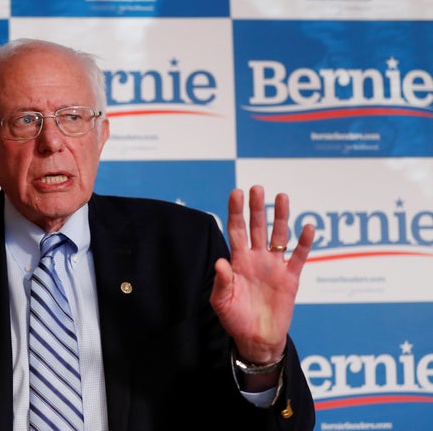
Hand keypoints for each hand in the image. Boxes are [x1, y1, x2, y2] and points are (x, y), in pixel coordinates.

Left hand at [210, 185, 314, 364]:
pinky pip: (299, 257)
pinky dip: (304, 242)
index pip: (236, 231)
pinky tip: (308, 227)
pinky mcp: (290, 278)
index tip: (236, 193)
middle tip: (257, 188)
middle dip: (256, 208)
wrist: (257, 339)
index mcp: (238, 261)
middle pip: (257, 228)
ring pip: (279, 236)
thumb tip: (220, 262)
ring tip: (281, 197)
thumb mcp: (221, 302)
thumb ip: (221, 282)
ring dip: (280, 217)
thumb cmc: (235, 319)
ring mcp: (274, 267)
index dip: (236, 212)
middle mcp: (256, 259)